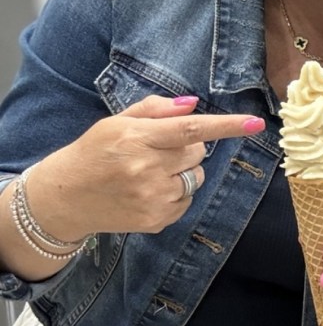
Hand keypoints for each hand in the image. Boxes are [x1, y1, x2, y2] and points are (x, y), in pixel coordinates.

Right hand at [26, 95, 264, 239]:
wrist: (63, 199)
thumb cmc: (93, 153)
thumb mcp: (116, 123)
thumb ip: (156, 111)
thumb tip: (193, 104)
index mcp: (137, 139)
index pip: (191, 129)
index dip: (227, 126)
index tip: (256, 123)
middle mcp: (147, 169)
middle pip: (198, 153)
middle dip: (186, 149)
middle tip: (157, 151)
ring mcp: (153, 198)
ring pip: (197, 177)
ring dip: (183, 172)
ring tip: (151, 173)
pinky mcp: (156, 221)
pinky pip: (187, 201)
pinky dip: (176, 194)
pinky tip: (149, 192)